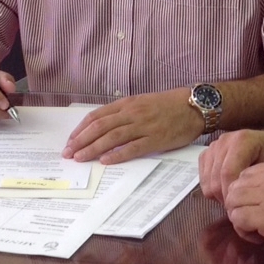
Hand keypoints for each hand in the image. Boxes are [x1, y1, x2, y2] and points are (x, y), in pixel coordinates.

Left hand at [62, 90, 201, 163]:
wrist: (194, 106)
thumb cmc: (168, 105)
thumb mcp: (141, 102)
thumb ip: (123, 113)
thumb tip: (103, 127)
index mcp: (127, 104)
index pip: (97, 116)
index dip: (81, 129)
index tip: (70, 140)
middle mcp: (132, 113)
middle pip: (100, 127)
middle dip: (81, 140)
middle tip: (68, 153)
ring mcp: (144, 126)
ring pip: (112, 137)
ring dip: (93, 148)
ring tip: (80, 158)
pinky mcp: (156, 139)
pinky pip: (132, 148)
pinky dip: (117, 155)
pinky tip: (105, 161)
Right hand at [198, 129, 263, 202]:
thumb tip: (249, 204)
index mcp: (243, 140)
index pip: (228, 173)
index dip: (232, 195)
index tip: (243, 207)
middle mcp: (225, 140)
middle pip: (215, 178)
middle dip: (226, 197)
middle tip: (240, 207)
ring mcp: (215, 146)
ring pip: (207, 180)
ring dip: (218, 194)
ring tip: (235, 198)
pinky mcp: (208, 153)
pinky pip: (202, 177)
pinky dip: (212, 188)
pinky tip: (227, 189)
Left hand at [221, 160, 263, 263]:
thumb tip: (250, 197)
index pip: (245, 174)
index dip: (245, 194)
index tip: (257, 209)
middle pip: (235, 187)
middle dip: (239, 206)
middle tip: (254, 222)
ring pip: (233, 203)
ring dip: (240, 219)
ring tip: (257, 231)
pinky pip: (238, 220)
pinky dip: (244, 232)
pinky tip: (261, 238)